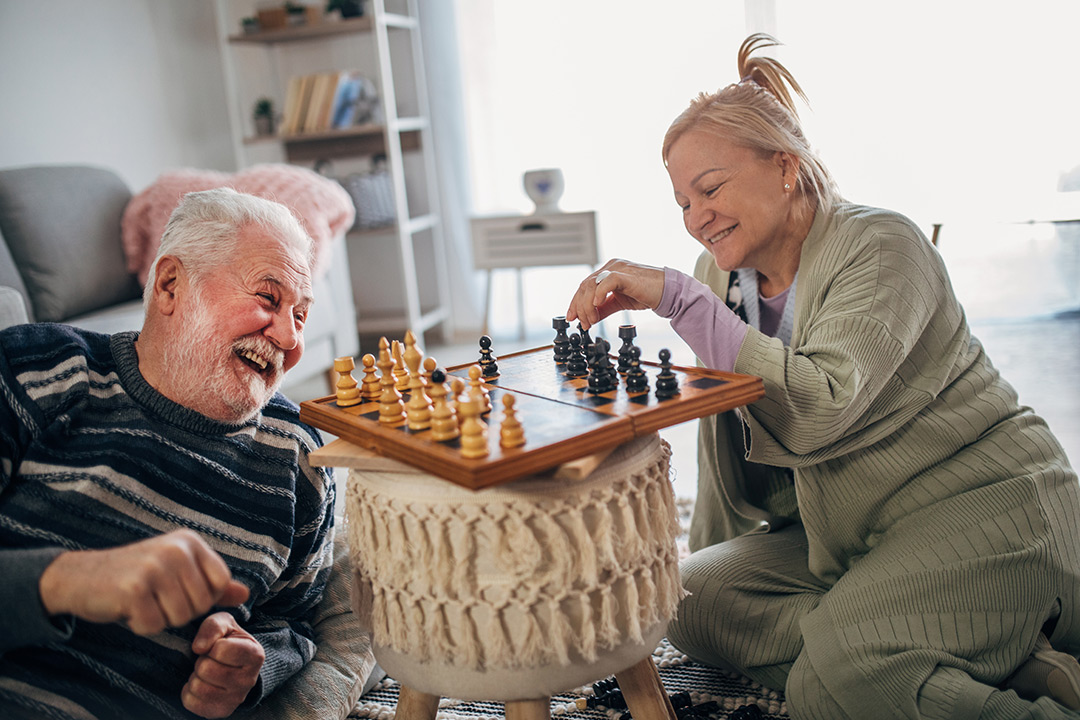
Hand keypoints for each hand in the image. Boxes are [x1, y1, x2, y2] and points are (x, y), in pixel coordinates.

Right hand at [39, 529, 249, 635]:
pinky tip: (127, 608)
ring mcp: (155, 567)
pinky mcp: (134, 589)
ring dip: (159, 618)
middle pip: (201, 604)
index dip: (202, 597)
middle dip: (178, 611)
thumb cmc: (134, 576)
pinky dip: (140, 625)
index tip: (177, 590)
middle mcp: (176, 549)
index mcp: (190, 542)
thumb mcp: (177, 571)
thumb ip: (211, 581)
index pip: (220, 583)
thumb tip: (245, 594)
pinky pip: (153, 625)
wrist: (79, 577)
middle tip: (154, 597)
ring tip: (141, 601)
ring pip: (179, 617)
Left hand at [182, 611, 264, 717]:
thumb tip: (198, 648)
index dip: (213, 645)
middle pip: (206, 669)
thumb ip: (213, 626)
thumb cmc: (228, 640)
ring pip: (197, 687)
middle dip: (202, 661)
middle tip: (210, 660)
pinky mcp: (221, 711)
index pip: (220, 649)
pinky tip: (202, 684)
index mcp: (255, 655)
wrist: (233, 664)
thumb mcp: (225, 624)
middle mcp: (249, 680)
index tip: (219, 646)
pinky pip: (190, 702)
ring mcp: (236, 699)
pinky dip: (189, 691)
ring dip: (195, 676)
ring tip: (207, 671)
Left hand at [565, 259, 665, 329]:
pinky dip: (598, 295)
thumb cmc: (647, 294)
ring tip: (591, 321)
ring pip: (591, 285)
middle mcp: (611, 266)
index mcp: (608, 271)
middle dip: (579, 307)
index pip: (585, 286)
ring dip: (587, 306)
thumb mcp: (620, 302)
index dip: (576, 302)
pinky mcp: (625, 275)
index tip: (573, 318)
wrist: (668, 293)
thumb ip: (604, 308)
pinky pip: (605, 283)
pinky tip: (597, 306)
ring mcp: (617, 268)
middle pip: (584, 286)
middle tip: (583, 324)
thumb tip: (590, 318)